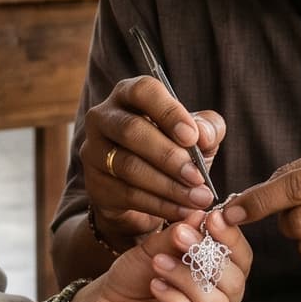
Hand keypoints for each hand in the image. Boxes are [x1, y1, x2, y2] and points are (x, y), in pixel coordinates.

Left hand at [67, 211, 251, 301]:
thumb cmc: (135, 276)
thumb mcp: (155, 248)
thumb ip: (178, 235)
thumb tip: (201, 215)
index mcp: (222, 280)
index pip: (242, 259)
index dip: (231, 237)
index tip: (212, 218)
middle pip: (236, 283)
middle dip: (207, 256)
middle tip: (179, 237)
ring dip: (187, 279)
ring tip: (159, 263)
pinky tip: (156, 287)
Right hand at [80, 75, 224, 243]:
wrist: (146, 192)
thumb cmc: (173, 150)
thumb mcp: (196, 136)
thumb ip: (207, 129)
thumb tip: (203, 135)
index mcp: (129, 95)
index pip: (143, 91)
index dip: (168, 112)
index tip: (192, 137)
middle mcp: (103, 117)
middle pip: (131, 130)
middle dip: (168, 156)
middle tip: (197, 176)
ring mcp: (93, 151)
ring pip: (128, 166)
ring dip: (168, 185)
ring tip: (198, 198)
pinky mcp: (95, 184)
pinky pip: (127, 194)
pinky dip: (159, 205)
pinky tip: (183, 210)